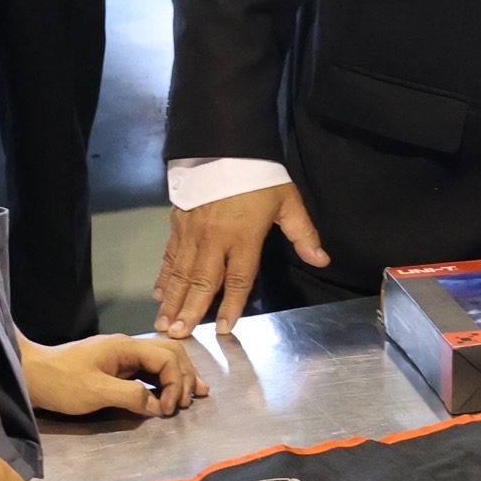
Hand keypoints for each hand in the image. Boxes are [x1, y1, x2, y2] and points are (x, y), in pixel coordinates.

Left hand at [23, 333, 207, 417]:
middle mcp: (129, 346)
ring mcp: (123, 356)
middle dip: (184, 376)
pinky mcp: (117, 367)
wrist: (31, 375)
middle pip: (171, 353)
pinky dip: (164, 380)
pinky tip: (170, 393)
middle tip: (189, 402)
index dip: (174, 383)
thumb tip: (155, 405)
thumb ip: (129, 396)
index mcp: (126, 347)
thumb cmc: (61, 382)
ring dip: (179, 377)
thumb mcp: (95, 392)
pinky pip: (149, 370)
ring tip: (194, 394)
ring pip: (162, 360)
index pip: (166, 358)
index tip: (166, 409)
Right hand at [154, 183, 328, 338]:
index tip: (223, 329)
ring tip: (163, 323)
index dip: (231, 305)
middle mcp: (214, 239)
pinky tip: (158, 294)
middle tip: (177, 336)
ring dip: (171, 300)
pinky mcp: (178, 224)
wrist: (225, 145)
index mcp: (243, 237)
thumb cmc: (259, 176)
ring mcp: (192, 233)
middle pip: (201, 281)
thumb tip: (322, 260)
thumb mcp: (288, 201)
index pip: (237, 279)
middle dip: (189, 310)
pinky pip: (169, 255)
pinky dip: (163, 276)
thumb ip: (303, 233)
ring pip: (180, 272)